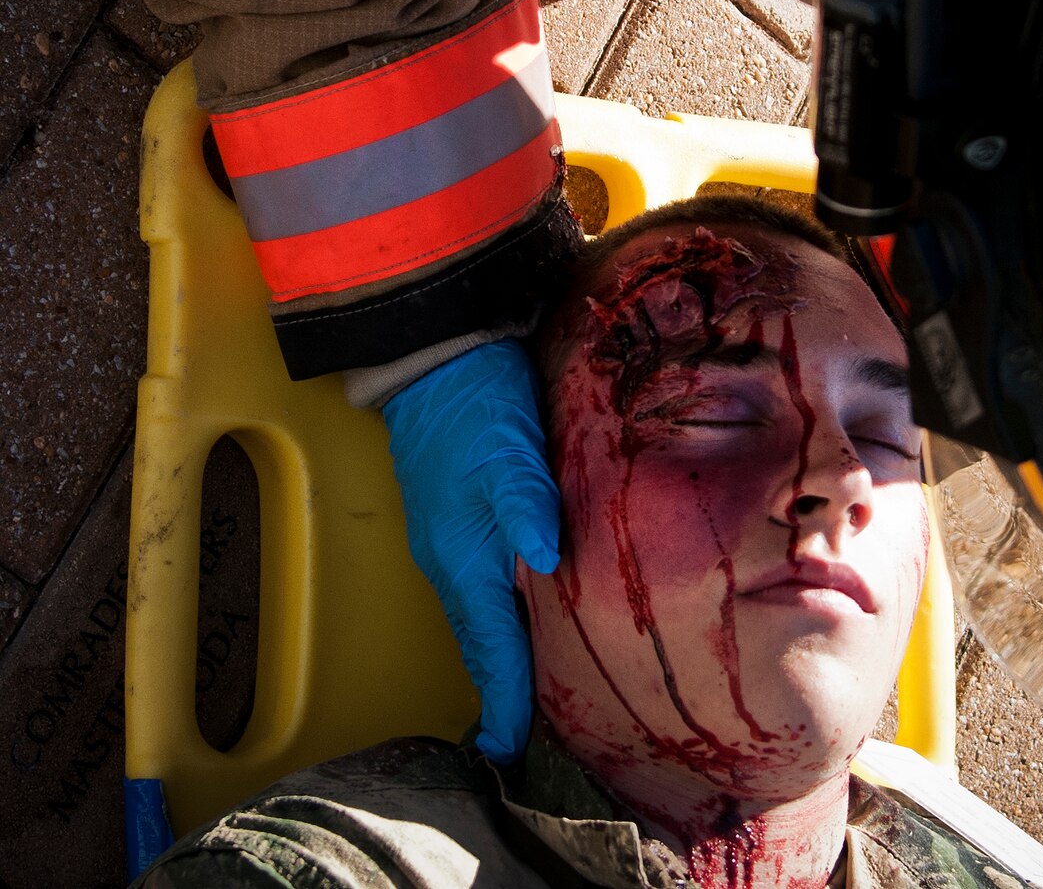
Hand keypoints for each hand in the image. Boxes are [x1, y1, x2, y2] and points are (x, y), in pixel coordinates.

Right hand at [381, 339, 559, 760]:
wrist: (433, 359)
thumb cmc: (477, 405)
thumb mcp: (509, 451)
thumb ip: (527, 505)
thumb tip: (545, 561)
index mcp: (464, 559)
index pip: (492, 646)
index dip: (507, 696)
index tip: (511, 748)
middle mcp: (452, 562)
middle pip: (483, 643)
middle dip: (505, 690)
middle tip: (526, 736)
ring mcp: (452, 542)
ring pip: (483, 618)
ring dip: (505, 656)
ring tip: (534, 692)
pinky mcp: (460, 521)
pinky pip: (483, 590)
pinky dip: (503, 619)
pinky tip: (528, 617)